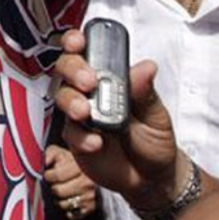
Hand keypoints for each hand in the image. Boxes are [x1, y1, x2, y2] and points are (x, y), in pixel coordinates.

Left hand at [45, 145, 98, 219]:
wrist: (90, 173)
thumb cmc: (71, 163)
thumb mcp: (60, 153)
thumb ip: (51, 153)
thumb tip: (46, 161)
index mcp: (80, 167)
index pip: (57, 176)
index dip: (48, 176)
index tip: (49, 174)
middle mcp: (87, 182)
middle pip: (59, 191)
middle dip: (54, 188)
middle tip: (56, 184)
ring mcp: (90, 196)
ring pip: (63, 204)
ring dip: (59, 200)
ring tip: (62, 192)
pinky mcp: (90, 207)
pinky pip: (71, 214)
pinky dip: (67, 209)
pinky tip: (68, 200)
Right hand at [52, 29, 185, 211]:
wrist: (151, 178)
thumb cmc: (154, 139)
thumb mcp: (156, 115)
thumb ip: (146, 93)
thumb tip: (146, 67)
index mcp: (110, 77)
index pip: (87, 51)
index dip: (76, 41)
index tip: (78, 41)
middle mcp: (90, 91)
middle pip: (66, 69)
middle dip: (72, 69)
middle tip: (87, 81)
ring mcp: (80, 114)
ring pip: (62, 96)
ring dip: (71, 101)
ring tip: (86, 112)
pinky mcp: (75, 138)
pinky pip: (70, 132)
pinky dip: (81, 136)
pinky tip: (96, 142)